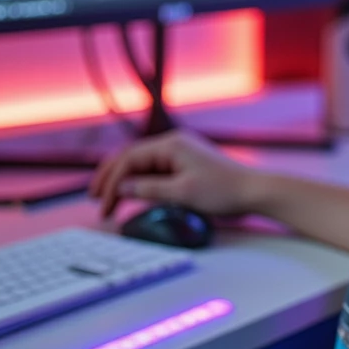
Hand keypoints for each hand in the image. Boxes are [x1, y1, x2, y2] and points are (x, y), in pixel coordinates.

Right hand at [89, 129, 260, 218]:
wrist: (254, 192)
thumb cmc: (223, 191)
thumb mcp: (183, 193)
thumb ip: (149, 190)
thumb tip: (122, 187)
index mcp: (171, 145)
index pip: (129, 159)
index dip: (112, 181)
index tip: (103, 204)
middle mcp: (173, 144)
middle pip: (131, 158)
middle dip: (110, 177)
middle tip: (94, 197)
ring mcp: (179, 154)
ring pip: (140, 164)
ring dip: (123, 180)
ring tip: (107, 198)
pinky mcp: (185, 165)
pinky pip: (154, 171)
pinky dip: (139, 182)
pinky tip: (130, 194)